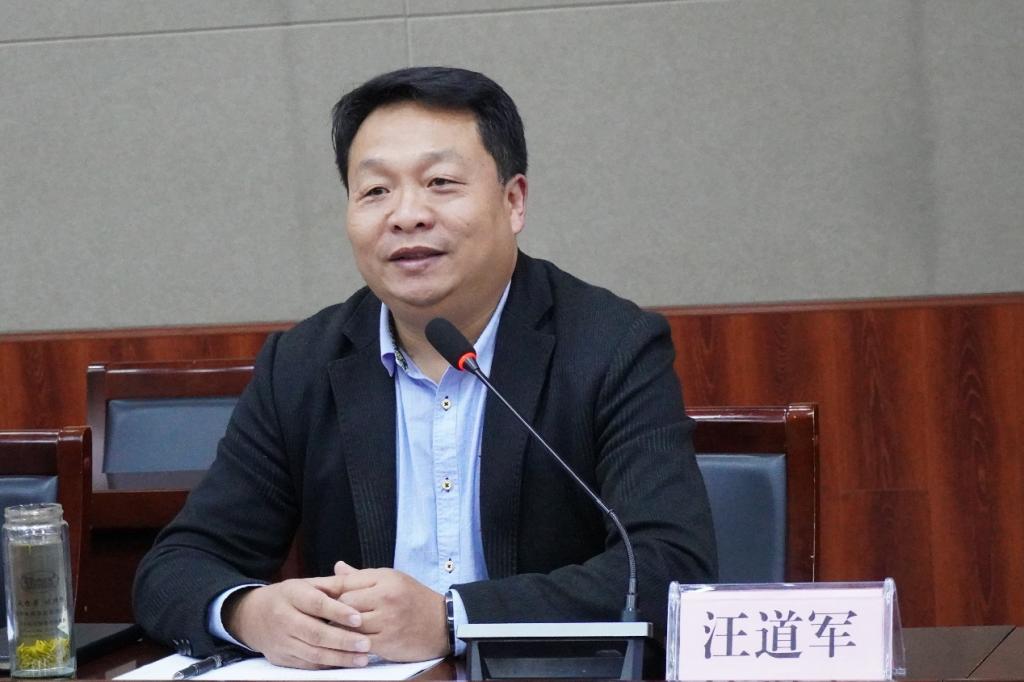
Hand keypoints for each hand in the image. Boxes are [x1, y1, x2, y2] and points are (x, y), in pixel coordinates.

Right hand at [223, 577, 370, 668]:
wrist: (251, 616)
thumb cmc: (289, 597)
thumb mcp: (307, 584)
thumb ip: (334, 584)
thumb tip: (360, 585)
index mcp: (291, 595)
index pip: (316, 604)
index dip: (337, 612)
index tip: (359, 618)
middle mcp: (284, 618)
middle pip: (315, 633)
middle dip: (343, 640)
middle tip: (366, 644)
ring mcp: (281, 641)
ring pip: (312, 653)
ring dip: (339, 658)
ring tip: (362, 658)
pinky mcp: (281, 658)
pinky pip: (307, 664)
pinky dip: (328, 665)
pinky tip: (346, 663)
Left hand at [334, 562, 448, 661]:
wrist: (443, 623)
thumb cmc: (414, 599)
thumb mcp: (392, 579)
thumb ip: (362, 576)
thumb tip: (337, 568)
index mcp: (385, 578)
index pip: (346, 582)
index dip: (328, 591)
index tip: (317, 598)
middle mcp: (386, 597)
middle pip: (344, 604)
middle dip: (333, 612)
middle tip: (325, 617)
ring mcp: (387, 620)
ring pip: (349, 625)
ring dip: (340, 630)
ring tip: (335, 631)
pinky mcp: (388, 642)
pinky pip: (360, 644)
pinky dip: (352, 644)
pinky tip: (349, 644)